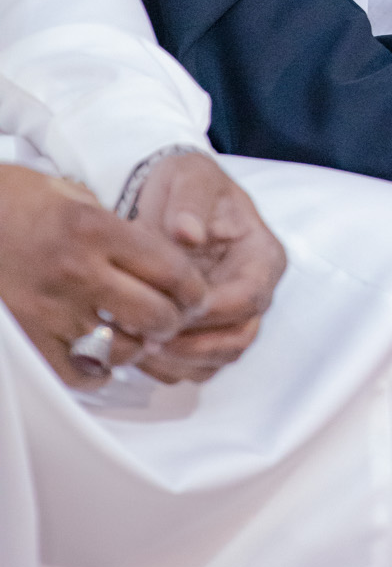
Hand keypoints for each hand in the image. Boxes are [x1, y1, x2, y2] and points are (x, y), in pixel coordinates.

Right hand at [0, 164, 209, 388]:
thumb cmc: (16, 201)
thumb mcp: (75, 195)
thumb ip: (118, 228)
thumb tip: (156, 260)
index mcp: (95, 229)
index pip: (170, 269)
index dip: (194, 288)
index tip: (198, 295)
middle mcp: (77, 271)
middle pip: (154, 314)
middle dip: (173, 320)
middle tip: (172, 318)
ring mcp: (51, 309)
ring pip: (121, 348)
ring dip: (136, 347)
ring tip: (137, 337)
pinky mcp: (28, 337)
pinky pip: (78, 371)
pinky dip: (97, 370)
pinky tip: (101, 357)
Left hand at [131, 153, 286, 382]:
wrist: (165, 198)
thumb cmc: (185, 185)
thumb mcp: (189, 177)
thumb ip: (189, 202)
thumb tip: (188, 233)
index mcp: (263, 256)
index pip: (250, 298)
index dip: (212, 311)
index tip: (171, 309)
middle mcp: (255, 291)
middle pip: (239, 338)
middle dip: (193, 345)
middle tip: (147, 338)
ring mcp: (232, 316)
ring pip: (218, 359)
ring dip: (180, 361)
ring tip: (138, 345)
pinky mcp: (208, 333)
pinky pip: (197, 366)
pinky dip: (170, 366)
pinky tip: (138, 350)